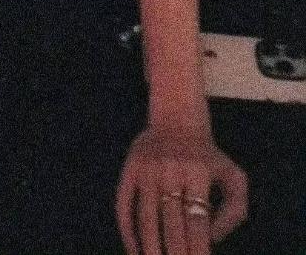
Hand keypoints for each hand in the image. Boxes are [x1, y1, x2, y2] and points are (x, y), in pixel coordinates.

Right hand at [116, 125, 247, 254]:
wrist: (177, 117)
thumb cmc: (207, 156)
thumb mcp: (233, 176)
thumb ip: (234, 210)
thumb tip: (214, 238)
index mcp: (198, 172)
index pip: (197, 221)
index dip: (198, 249)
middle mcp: (170, 170)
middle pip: (171, 224)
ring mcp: (147, 169)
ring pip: (146, 218)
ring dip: (150, 249)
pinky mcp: (130, 168)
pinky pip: (124, 204)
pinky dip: (127, 231)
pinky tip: (134, 251)